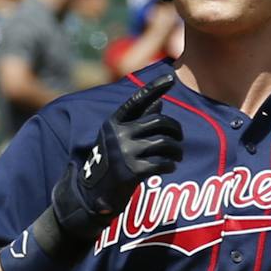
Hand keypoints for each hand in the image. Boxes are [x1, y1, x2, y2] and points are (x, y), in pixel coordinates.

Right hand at [50, 73, 182, 242]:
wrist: (91, 193)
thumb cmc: (110, 162)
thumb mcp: (117, 138)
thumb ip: (137, 121)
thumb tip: (160, 103)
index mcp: (113, 122)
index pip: (138, 100)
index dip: (155, 87)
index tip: (172, 77)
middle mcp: (118, 134)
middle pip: (160, 122)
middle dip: (176, 130)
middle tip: (179, 138)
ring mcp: (124, 152)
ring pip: (165, 143)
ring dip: (177, 150)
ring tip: (177, 155)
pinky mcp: (132, 171)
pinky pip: (162, 163)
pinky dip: (171, 164)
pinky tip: (169, 167)